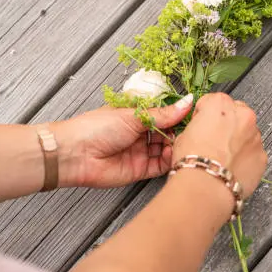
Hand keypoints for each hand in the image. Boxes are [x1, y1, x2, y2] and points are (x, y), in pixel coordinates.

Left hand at [54, 95, 192, 187]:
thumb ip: (164, 113)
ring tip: (188, 141)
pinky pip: (161, 165)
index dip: (179, 113)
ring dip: (177, 145)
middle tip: (196, 128)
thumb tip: (188, 102)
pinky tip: (177, 154)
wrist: (74, 154)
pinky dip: (171, 160)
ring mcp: (141, 151)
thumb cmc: (97, 127)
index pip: (165, 113)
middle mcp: (141, 133)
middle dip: (181, 130)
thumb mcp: (134, 116)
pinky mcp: (140, 170)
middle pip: (169, 131)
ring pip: (167, 148)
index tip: (196, 112)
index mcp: (137, 114)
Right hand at [171, 93, 266, 198]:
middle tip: (214, 140)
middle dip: (227, 123)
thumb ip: (197, 126)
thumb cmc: (193, 161)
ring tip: (223, 157)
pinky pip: (254, 151)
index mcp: (221, 105)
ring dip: (238, 140)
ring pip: (248, 132)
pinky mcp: (262, 155)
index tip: (200, 124)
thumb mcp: (183, 135)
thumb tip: (200, 130)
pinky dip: (246, 156)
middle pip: (236, 112)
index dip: (204, 114)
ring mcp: (256, 136)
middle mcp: (243, 115)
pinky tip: (232, 167)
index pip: (213, 101)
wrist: (206, 187)